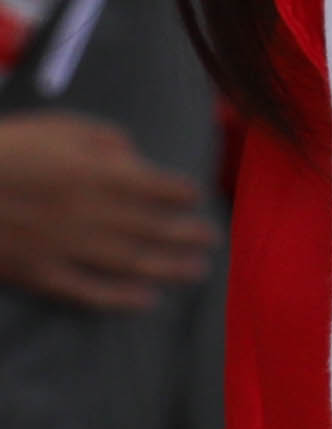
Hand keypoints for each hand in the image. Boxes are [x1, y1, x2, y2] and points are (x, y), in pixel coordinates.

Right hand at [0, 106, 217, 311]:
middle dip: (187, 233)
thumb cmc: (5, 149)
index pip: (157, 187)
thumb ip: (104, 141)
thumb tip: (135, 160)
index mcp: (97, 174)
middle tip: (213, 239)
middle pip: (152, 227)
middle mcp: (91, 214)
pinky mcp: (40, 274)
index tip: (197, 199)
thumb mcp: (57, 128)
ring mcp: (66, 248)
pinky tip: (145, 301)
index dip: (182, 194)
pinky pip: (87, 291)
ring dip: (168, 267)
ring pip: (130, 262)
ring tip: (197, 271)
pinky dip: (119, 298)